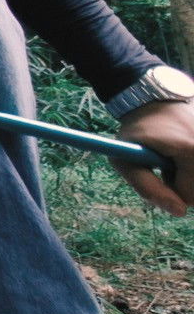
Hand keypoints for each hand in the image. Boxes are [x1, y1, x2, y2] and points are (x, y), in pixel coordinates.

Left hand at [115, 99, 193, 216]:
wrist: (153, 100)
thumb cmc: (137, 133)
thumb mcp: (126, 161)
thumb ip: (148, 189)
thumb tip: (180, 212)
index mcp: (190, 150)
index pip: (190, 197)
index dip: (171, 188)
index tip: (160, 170)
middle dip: (184, 182)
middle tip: (170, 163)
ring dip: (191, 174)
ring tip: (178, 156)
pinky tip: (187, 152)